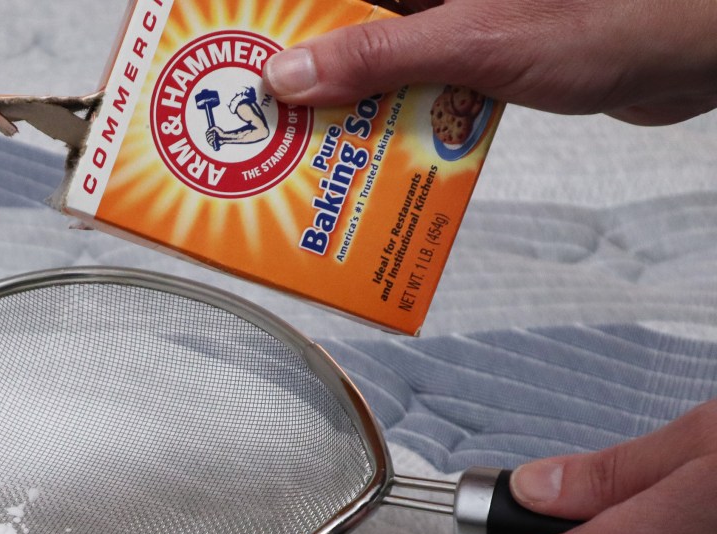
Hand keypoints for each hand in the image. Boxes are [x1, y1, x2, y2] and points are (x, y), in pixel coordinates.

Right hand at [261, 0, 716, 124]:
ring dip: (346, 102)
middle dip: (303, 68)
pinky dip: (393, 116)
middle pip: (346, 22)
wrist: (690, 48)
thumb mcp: (474, 39)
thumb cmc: (608, 18)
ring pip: (376, 56)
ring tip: (304, 145)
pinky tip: (373, 151)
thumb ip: (378, 57)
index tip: (231, 45)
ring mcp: (459, 14)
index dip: (278, 19)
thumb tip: (291, 76)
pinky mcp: (480, 51)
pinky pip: (415, 82)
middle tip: (257, 114)